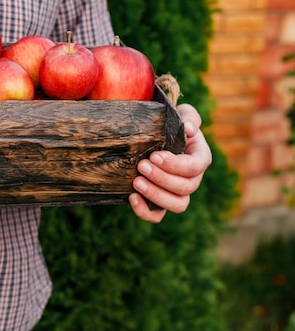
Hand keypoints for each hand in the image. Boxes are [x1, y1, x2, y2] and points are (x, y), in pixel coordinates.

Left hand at [129, 103, 211, 222]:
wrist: (154, 135)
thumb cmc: (170, 124)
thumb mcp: (181, 114)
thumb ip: (188, 117)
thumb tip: (189, 128)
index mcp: (200, 158)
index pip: (194, 167)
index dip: (175, 165)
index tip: (154, 156)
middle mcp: (193, 179)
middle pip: (185, 188)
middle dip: (162, 178)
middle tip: (141, 165)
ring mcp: (178, 193)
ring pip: (177, 205)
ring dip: (156, 195)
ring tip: (136, 182)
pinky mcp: (161, 202)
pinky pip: (158, 215)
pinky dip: (145, 211)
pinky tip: (132, 198)